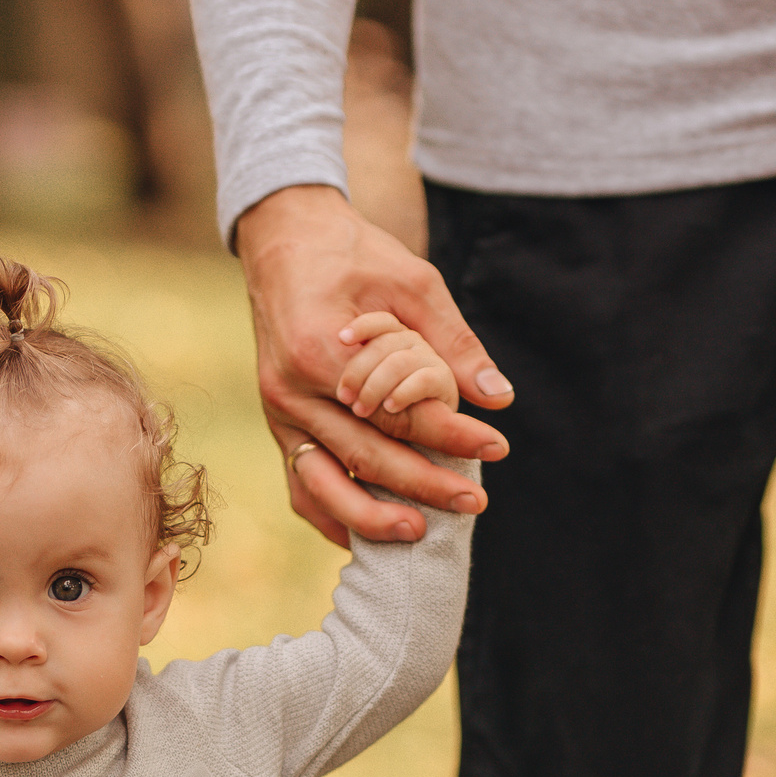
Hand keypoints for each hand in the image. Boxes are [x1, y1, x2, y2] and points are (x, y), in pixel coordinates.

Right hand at [237, 185, 510, 546]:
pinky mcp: (278, 424)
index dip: (449, 436)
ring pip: (323, 484)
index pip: (397, 411)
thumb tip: (498, 397)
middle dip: (424, 484)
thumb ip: (452, 343)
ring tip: (419, 533)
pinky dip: (331, 515)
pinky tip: (367, 536)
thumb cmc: (354, 255)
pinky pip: (301, 483)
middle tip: (475, 503)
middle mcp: (292, 390)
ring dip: (370, 517)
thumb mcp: (412, 282)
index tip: (495, 447)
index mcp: (322, 351)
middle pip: (365, 455)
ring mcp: (279, 413)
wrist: (285, 240)